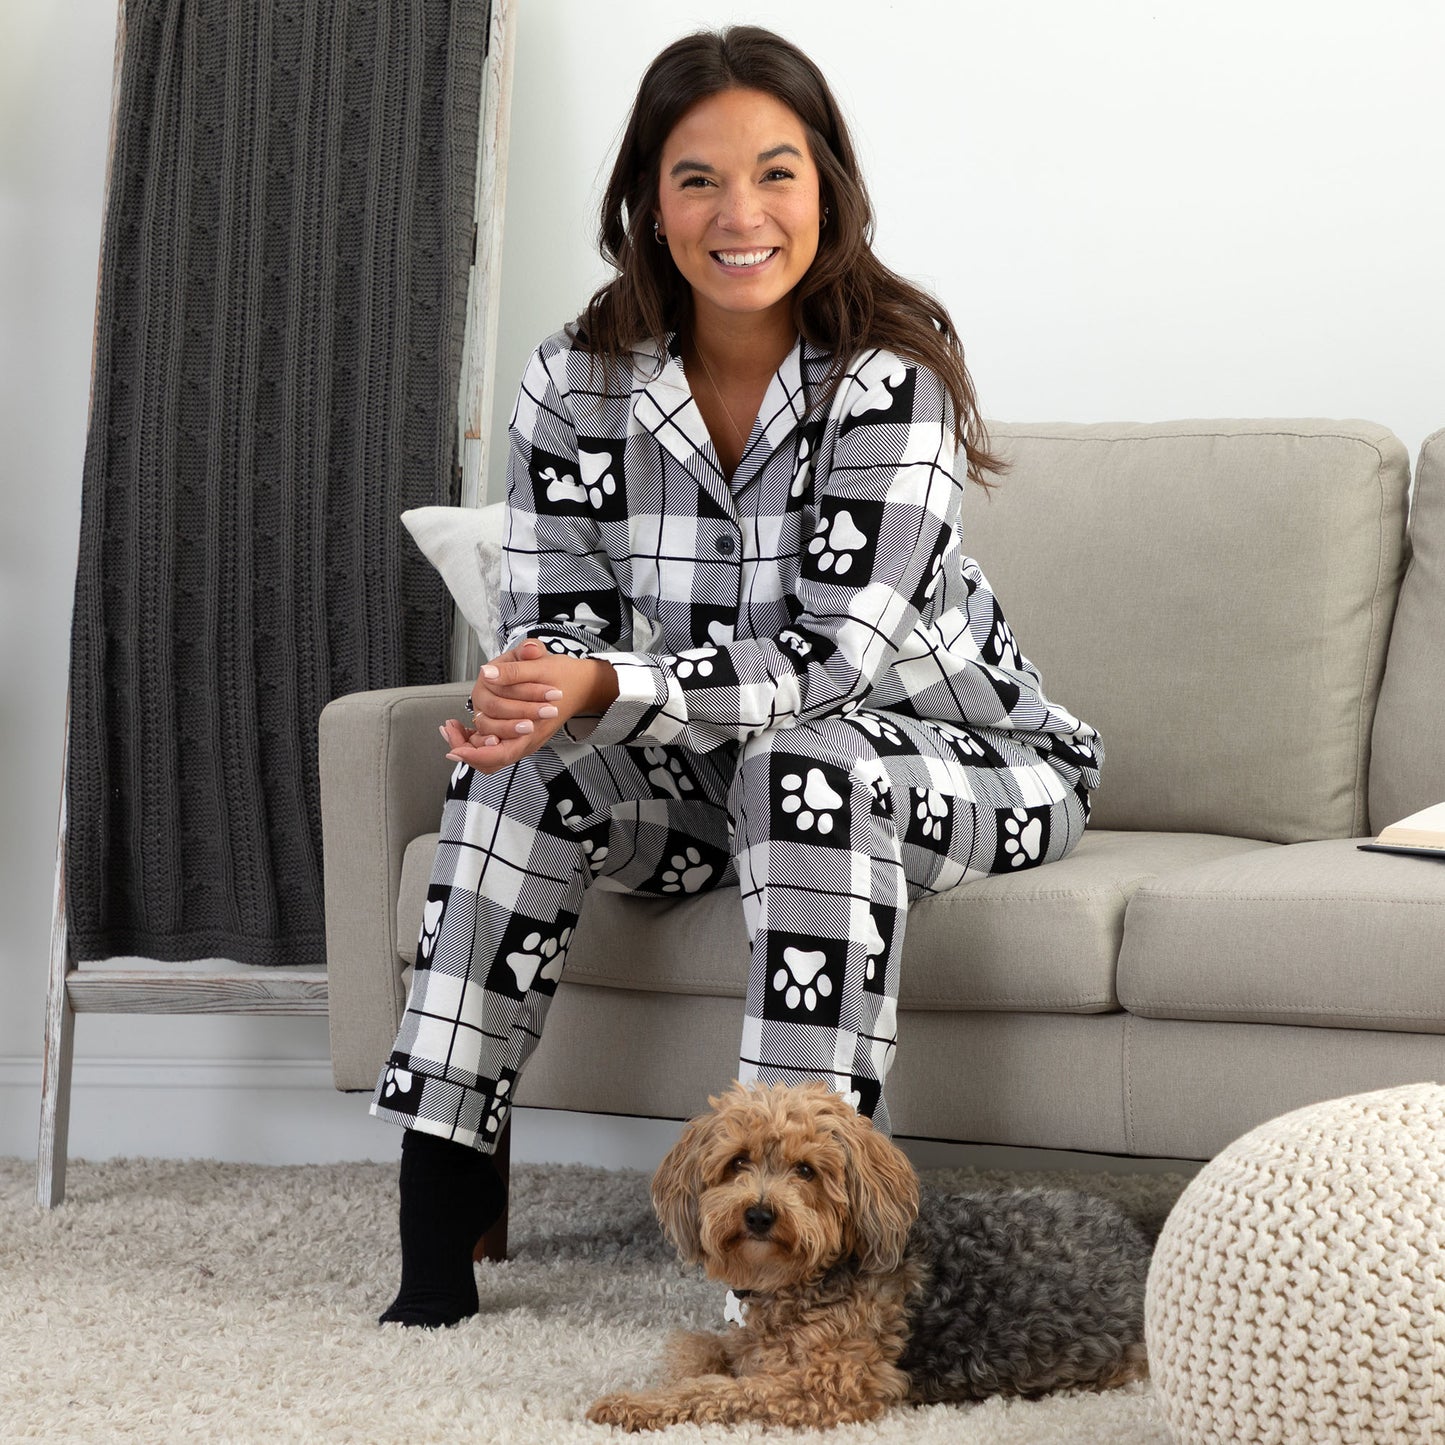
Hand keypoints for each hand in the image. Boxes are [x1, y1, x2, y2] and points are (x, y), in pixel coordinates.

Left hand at [439, 638, 617, 773]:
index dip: (476, 754)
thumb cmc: (563, 676)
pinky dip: (476, 739)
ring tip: (451, 727)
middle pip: (491, 759)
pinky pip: (495, 745)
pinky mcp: (519, 733)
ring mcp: (523, 738)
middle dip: (466, 748)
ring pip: (491, 755)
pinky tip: (461, 725)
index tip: (455, 748)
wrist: (582, 684)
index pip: (500, 754)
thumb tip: (488, 673)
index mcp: (533, 728)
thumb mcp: (543, 666)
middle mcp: (526, 739)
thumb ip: (516, 670)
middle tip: (447, 729)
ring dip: (469, 744)